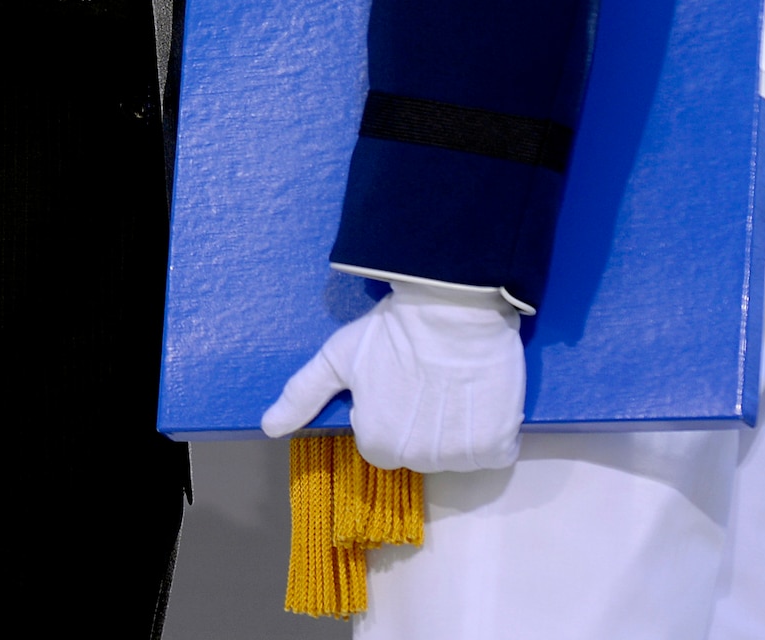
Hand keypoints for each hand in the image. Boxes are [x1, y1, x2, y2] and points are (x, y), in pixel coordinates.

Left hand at [260, 280, 524, 473]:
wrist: (454, 304)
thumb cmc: (392, 329)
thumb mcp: (338, 355)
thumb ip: (302, 394)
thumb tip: (269, 426)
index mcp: (376, 443)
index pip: (381, 442)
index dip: (389, 409)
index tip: (397, 380)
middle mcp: (417, 459)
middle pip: (419, 450)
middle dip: (422, 421)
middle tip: (426, 378)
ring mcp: (459, 455)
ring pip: (457, 453)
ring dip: (457, 428)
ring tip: (453, 383)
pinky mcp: (496, 443)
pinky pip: (494, 450)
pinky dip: (492, 430)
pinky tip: (481, 397)